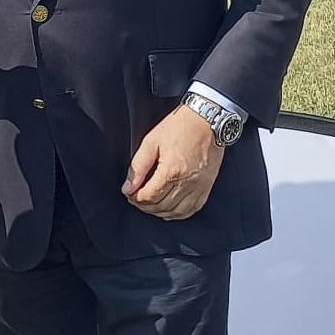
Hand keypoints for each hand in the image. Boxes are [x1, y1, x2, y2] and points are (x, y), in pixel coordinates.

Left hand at [123, 104, 225, 219]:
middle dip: (144, 206)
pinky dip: (178, 214)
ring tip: (149, 204)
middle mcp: (187, 183)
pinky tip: (168, 210)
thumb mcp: (151, 142)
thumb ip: (138, 167)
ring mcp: (199, 187)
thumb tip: (127, 188)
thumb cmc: (179, 128)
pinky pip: (192, 209)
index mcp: (171, 171)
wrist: (207, 120)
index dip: (135, 198)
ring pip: (176, 212)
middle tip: (135, 198)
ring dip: (159, 212)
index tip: (128, 193)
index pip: (149, 196)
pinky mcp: (207, 187)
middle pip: (161, 206)